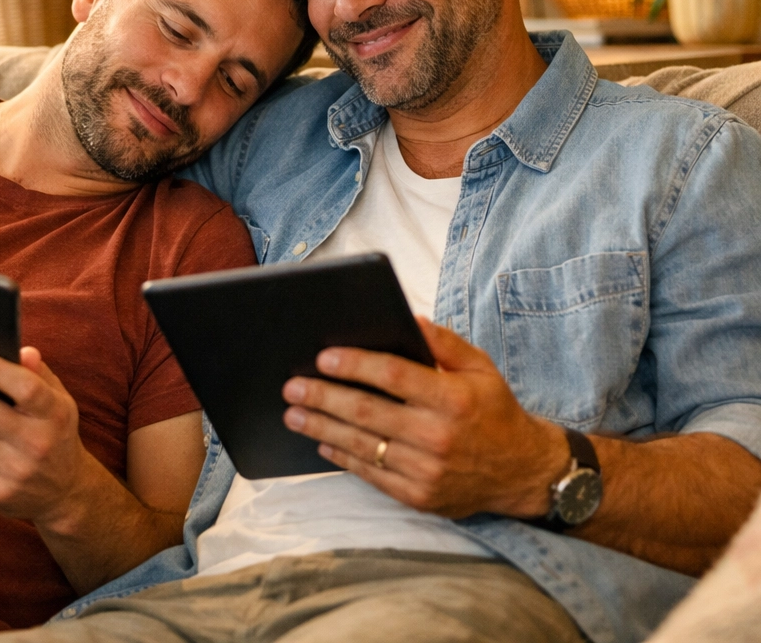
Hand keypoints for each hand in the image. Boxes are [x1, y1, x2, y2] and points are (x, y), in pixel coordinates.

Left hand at [281, 317, 570, 519]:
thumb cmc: (494, 410)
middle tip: (293, 386)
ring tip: (293, 414)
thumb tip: (408, 318)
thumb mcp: (480, 367)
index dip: (355, 365)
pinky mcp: (418, 496)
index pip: (393, 376)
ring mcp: (426, 471)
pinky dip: (343, 457)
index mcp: (452, 398)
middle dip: (323, 397)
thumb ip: (444, 342)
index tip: (324, 356)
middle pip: (367, 412)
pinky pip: (371, 474)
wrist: (522, 472)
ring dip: (321, 428)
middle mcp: (437, 436)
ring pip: (361, 445)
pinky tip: (322, 442)